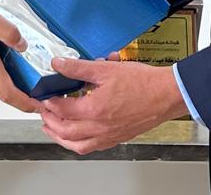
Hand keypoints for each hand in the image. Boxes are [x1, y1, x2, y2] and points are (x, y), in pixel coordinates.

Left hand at [40, 58, 189, 154]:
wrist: (167, 95)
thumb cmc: (143, 83)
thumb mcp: (106, 69)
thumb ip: (78, 68)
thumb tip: (58, 64)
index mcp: (94, 110)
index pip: (62, 110)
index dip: (49, 103)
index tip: (44, 97)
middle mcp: (99, 127)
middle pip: (65, 131)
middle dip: (50, 122)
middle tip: (43, 112)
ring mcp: (108, 136)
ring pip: (77, 144)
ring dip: (60, 137)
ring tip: (51, 129)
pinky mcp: (117, 138)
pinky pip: (92, 147)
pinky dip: (78, 144)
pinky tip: (76, 137)